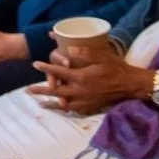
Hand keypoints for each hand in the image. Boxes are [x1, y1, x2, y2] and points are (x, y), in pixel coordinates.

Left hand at [27, 40, 151, 114]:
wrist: (131, 85)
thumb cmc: (116, 67)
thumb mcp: (101, 56)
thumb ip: (83, 52)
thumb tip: (68, 48)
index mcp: (82, 77)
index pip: (59, 72)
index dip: (45, 67)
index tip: (34, 64)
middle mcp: (81, 91)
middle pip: (56, 92)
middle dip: (40, 90)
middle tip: (27, 90)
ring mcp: (86, 101)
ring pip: (63, 103)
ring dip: (50, 102)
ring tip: (39, 102)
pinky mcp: (91, 107)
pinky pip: (73, 110)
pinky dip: (64, 109)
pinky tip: (58, 108)